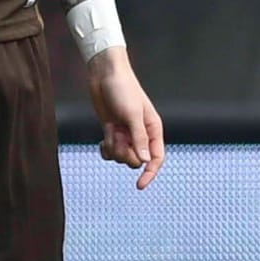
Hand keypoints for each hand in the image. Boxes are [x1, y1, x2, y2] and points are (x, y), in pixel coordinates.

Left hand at [87, 48, 164, 189]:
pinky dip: (106, 149)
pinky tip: (103, 141)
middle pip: (136, 160)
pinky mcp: (112, 131)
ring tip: (110, 131)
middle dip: (125, 154)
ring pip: (121, 157)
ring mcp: (126, 134)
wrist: (104, 75)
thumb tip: (146, 161)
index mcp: (153, 130)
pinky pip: (110, 151)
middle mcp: (141, 134)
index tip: (139, 185)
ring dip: (114, 148)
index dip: (150, 173)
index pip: (157, 159)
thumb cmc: (123, 89)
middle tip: (118, 137)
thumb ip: (139, 137)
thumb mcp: (132, 113)